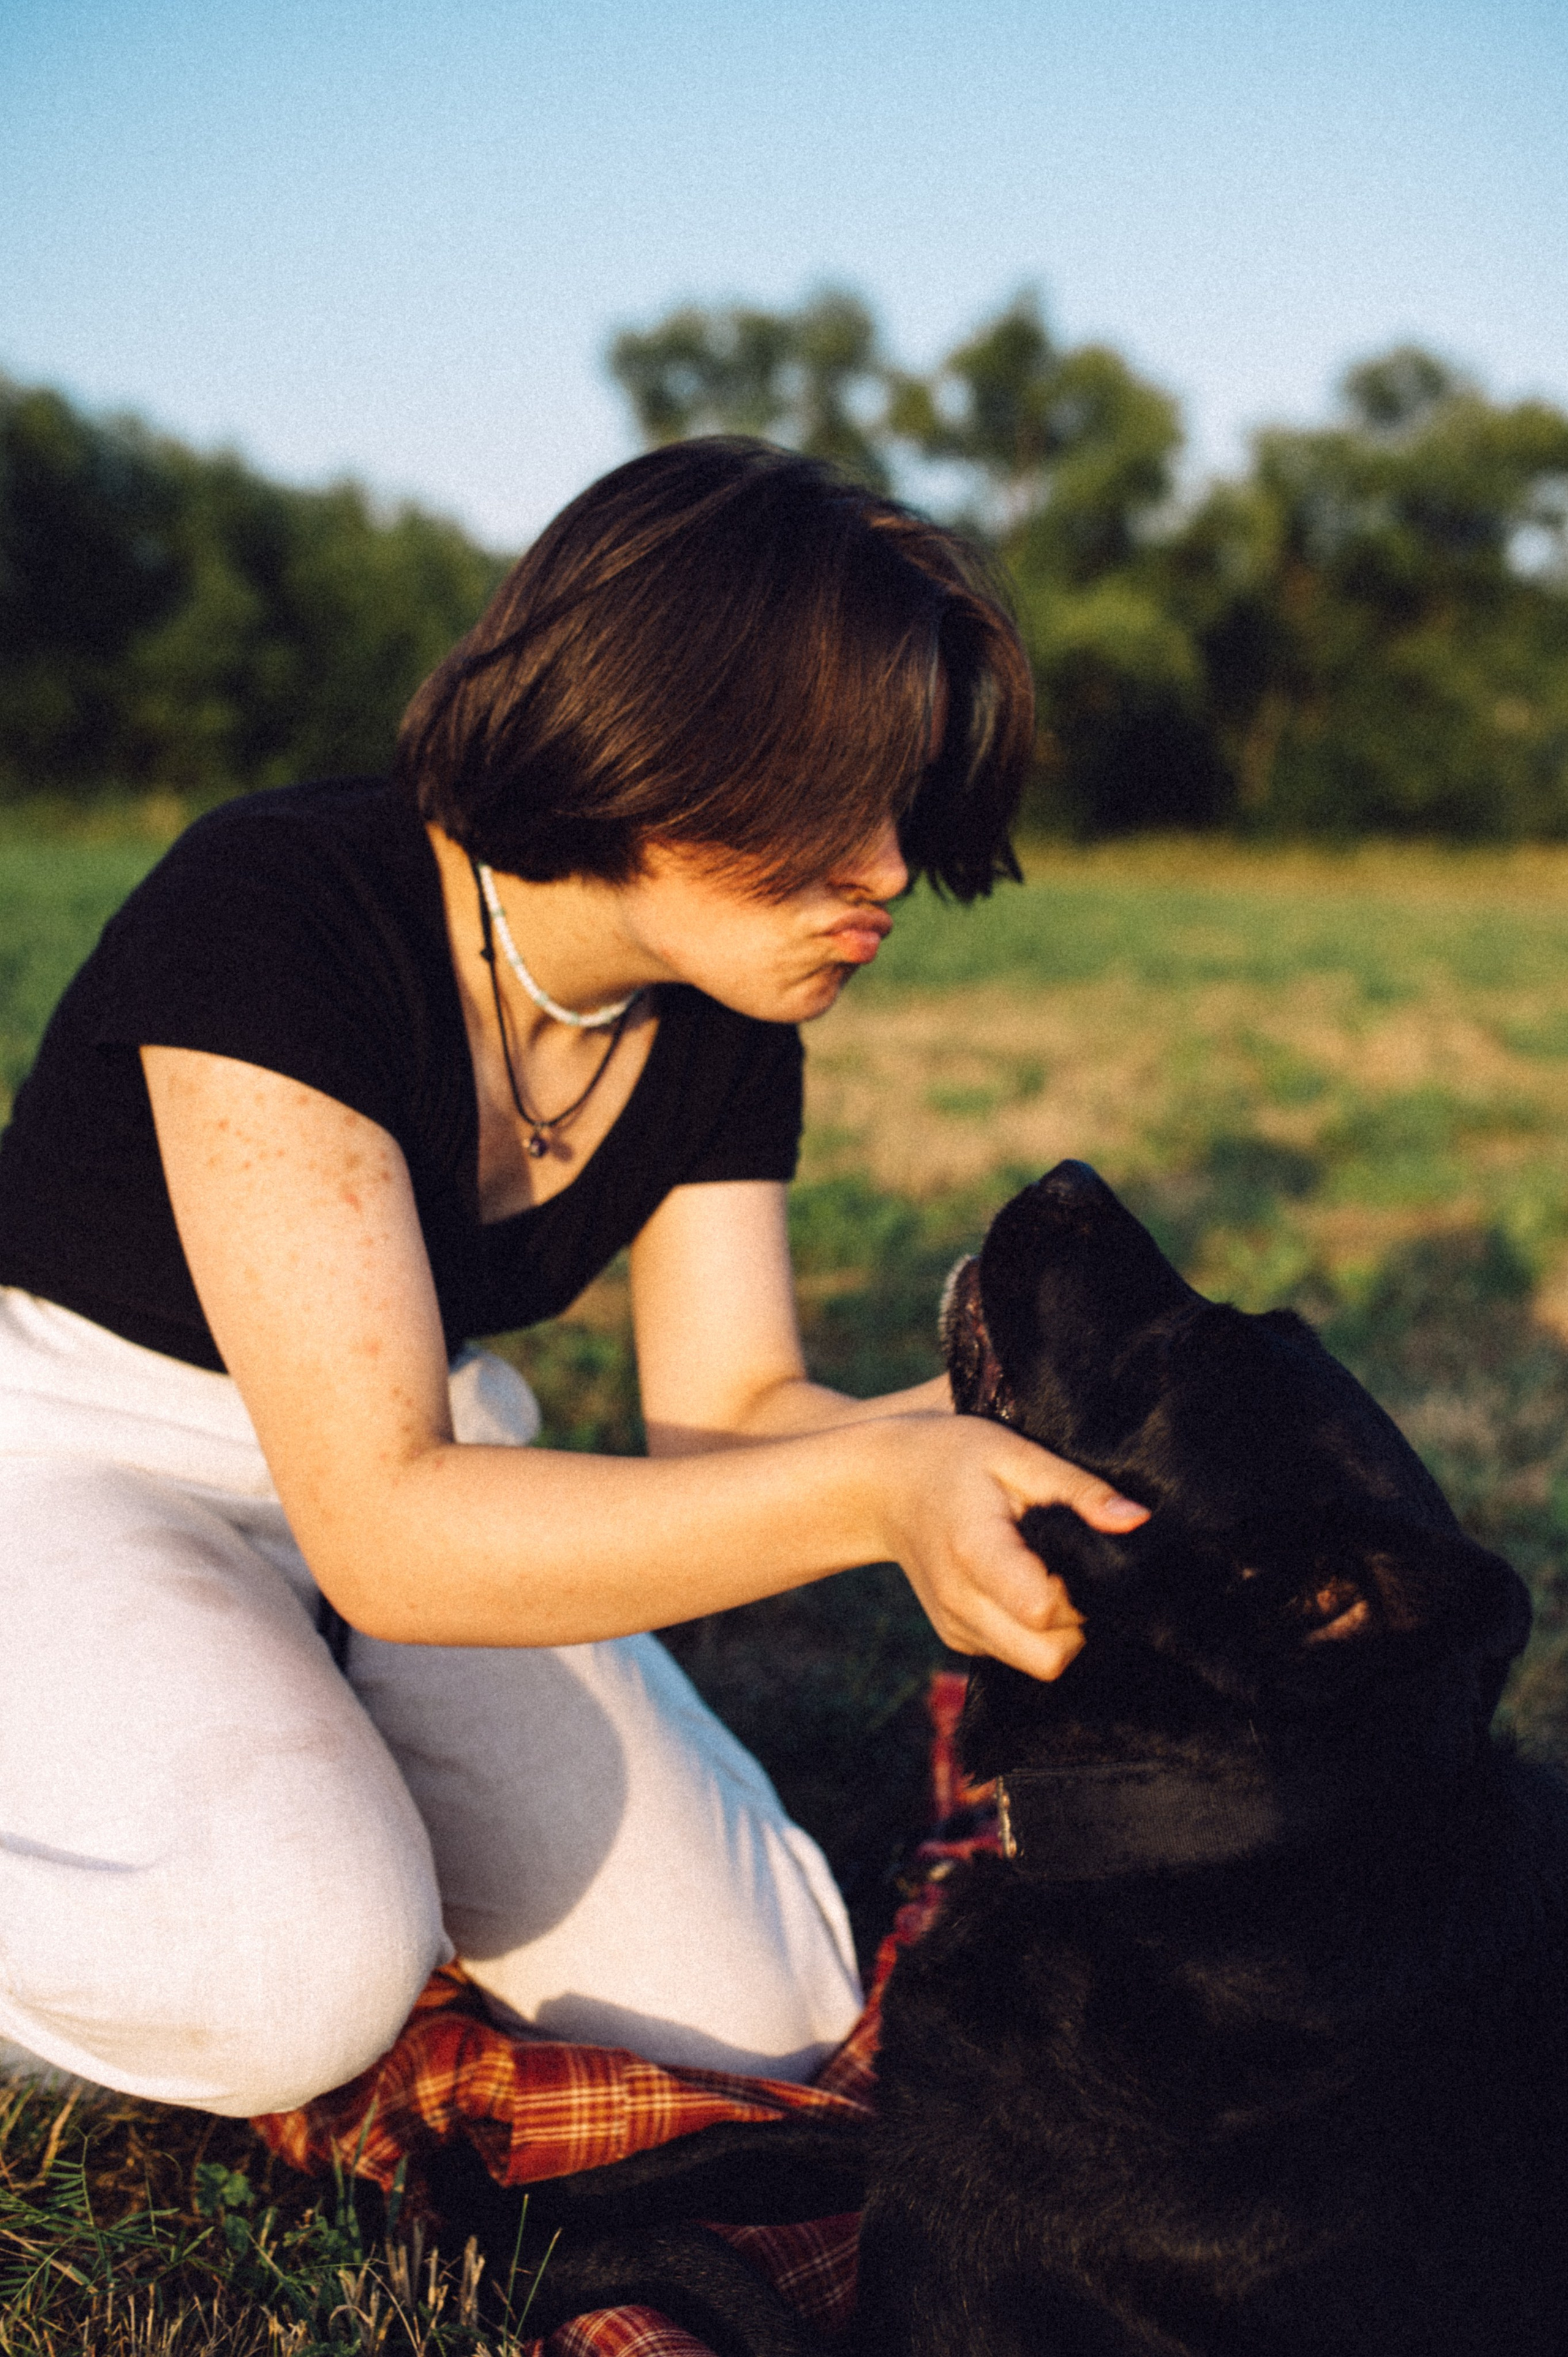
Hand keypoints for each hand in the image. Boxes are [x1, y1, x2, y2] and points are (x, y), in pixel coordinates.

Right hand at [869, 1414, 1147, 1681]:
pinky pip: (1017, 1654)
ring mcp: (957, 1627)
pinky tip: (1025, 1579)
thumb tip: (1137, 1521)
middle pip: (1050, 1657)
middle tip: (1074, 1566)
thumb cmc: (950, 1457)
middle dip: (1079, 1622)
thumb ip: (1076, 1489)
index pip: (1046, 1610)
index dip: (1083, 1590)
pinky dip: (1034, 1629)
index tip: (1084, 1552)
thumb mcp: (1013, 1453)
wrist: (879, 1486)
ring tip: (1048, 1568)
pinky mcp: (957, 1637)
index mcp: (977, 1552)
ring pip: (1038, 1664)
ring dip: (1059, 1629)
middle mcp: (962, 1603)